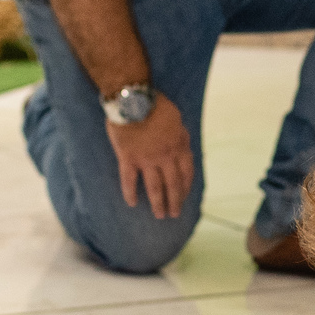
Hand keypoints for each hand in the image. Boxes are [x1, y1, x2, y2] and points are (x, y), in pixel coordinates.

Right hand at [106, 93, 193, 219]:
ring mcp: (146, 159)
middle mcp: (165, 157)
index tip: (184, 197)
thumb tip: (185, 146)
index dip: (186, 188)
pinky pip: (129, 180)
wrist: (133, 99)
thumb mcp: (177, 118)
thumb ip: (181, 135)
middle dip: (174, 202)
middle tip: (173, 214)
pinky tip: (132, 203)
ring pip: (154, 187)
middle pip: (172, 185)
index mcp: (179, 146)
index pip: (186, 173)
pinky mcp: (128, 158)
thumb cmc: (155, 104)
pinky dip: (130, 192)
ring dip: (158, 203)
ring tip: (159, 215)